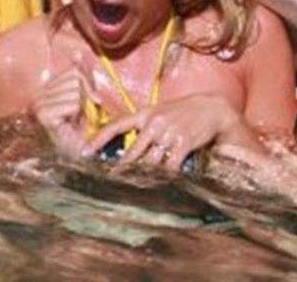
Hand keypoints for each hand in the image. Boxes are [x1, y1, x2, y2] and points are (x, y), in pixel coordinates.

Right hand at [30, 58, 100, 155]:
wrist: (71, 163)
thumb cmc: (77, 135)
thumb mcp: (80, 101)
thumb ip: (79, 78)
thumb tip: (78, 53)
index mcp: (43, 92)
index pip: (73, 71)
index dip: (88, 84)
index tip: (91, 99)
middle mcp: (36, 97)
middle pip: (74, 78)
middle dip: (84, 98)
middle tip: (78, 117)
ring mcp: (37, 106)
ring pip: (74, 91)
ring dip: (81, 109)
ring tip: (73, 123)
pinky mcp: (42, 115)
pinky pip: (71, 104)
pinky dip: (76, 116)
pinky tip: (69, 127)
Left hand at [82, 94, 257, 172]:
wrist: (213, 108)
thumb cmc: (185, 112)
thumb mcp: (161, 111)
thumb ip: (145, 125)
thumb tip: (130, 144)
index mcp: (145, 113)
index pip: (115, 125)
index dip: (98, 139)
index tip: (84, 151)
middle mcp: (153, 122)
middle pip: (132, 152)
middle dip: (121, 169)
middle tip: (109, 182)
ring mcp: (168, 133)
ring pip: (150, 162)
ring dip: (143, 177)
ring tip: (134, 189)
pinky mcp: (182, 143)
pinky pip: (169, 167)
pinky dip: (164, 178)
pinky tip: (160, 185)